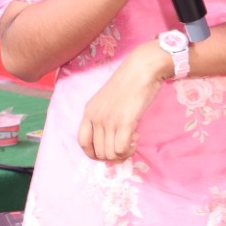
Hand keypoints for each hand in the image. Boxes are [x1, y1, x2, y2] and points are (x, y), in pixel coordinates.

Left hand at [77, 45, 167, 160]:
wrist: (141, 69)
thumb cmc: (129, 83)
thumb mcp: (107, 100)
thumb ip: (105, 117)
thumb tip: (111, 139)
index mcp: (88, 112)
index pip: (83, 143)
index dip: (96, 153)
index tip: (110, 150)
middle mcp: (95, 118)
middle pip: (98, 153)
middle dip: (114, 155)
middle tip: (127, 144)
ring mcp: (109, 120)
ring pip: (110, 154)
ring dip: (124, 153)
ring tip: (133, 140)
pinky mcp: (124, 122)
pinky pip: (121, 149)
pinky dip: (130, 149)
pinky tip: (137, 137)